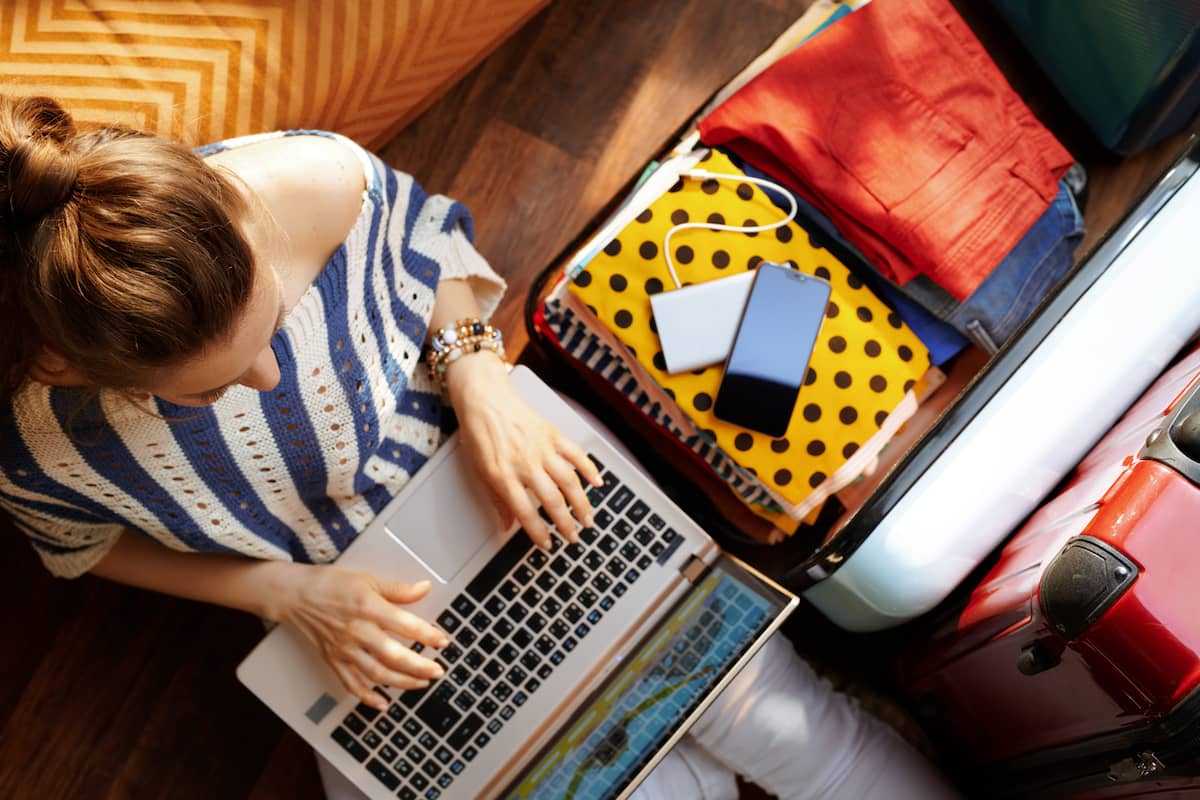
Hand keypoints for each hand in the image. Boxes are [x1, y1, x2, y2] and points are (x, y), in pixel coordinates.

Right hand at [275, 563, 448, 709]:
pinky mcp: (333, 660)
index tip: (443, 641)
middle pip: (394, 656)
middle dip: (420, 667)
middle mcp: (358, 631)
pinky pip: (351, 684)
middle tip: (437, 671)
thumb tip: (424, 588)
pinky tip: (383, 703)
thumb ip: (398, 589)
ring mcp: (345, 649)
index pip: (406, 625)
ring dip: (402, 683)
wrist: (296, 595)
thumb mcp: (368, 579)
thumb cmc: (331, 584)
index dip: (428, 635)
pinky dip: (367, 697)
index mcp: (369, 608)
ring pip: (377, 674)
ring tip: (421, 684)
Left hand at [445, 351, 602, 547]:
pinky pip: (576, 454)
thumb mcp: (479, 471)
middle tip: (574, 537)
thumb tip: (507, 525)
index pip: (526, 513)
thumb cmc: (479, 434)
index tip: (548, 545)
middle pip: (552, 501)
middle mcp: (526, 464)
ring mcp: (542, 449)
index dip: (539, 533)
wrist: (484, 399)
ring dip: (581, 503)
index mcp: (504, 476)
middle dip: (566, 524)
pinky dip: (589, 469)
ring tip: (588, 519)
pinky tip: (597, 482)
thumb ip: (497, 500)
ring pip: (569, 481)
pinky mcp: (552, 435)